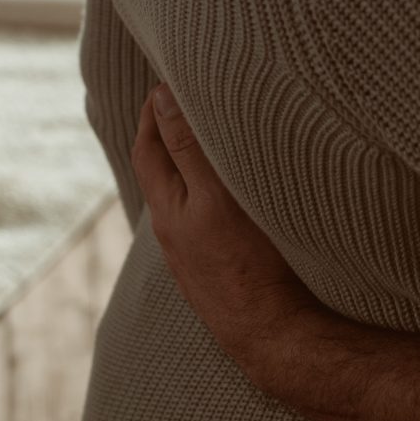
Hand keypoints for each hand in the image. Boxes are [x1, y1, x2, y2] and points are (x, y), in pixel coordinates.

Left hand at [132, 84, 322, 384]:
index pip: (147, 149)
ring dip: (187, 166)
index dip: (152, 113)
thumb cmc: (246, 265)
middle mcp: (172, 235)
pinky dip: (205, 195)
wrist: (272, 338)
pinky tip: (226, 197)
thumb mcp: (215, 196)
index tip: (164, 82)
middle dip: (165, 135)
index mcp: (166, 211)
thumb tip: (162, 97)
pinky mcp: (216, 272)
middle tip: (179, 102)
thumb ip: (188, 148)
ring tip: (203, 140)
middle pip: (160, 173)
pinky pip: (201, 222)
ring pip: (181, 199)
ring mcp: (193, 257)